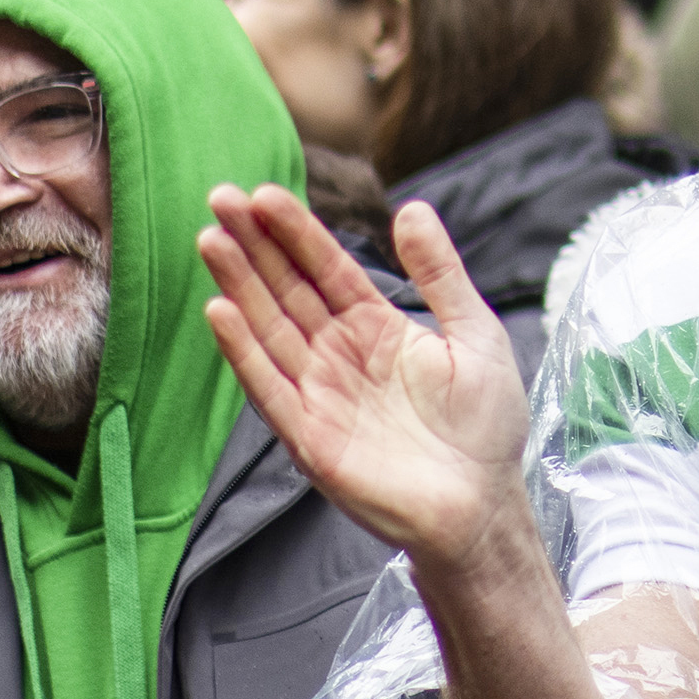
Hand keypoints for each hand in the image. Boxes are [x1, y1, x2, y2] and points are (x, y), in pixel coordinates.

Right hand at [199, 187, 530, 579]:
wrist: (483, 505)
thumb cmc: (486, 426)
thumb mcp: (475, 334)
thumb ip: (441, 275)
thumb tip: (413, 208)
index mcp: (377, 329)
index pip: (328, 269)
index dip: (297, 232)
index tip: (264, 193)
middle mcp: (340, 356)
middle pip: (288, 291)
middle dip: (255, 245)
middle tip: (220, 197)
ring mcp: (320, 394)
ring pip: (270, 329)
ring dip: (240, 285)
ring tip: (212, 238)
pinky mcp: (308, 436)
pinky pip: (269, 387)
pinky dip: (243, 351)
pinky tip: (220, 310)